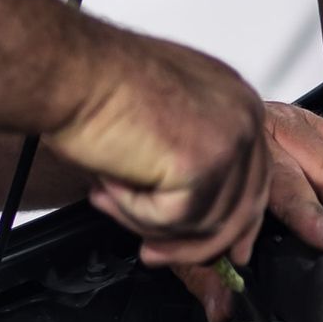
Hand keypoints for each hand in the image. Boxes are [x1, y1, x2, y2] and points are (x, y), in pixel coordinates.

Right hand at [46, 27, 268, 272]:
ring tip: (107, 191)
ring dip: (146, 219)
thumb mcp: (160, 120)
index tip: (223, 251)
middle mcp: (242, 117)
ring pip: (203, 223)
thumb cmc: (95, 81)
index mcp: (235, 100)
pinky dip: (132, 211)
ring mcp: (227, 141)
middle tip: (152, 252)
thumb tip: (195, 214)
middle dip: (191, 242)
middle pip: (239, 210)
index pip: (253, 180)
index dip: (233, 225)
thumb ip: (190, 159)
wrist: (69, 68)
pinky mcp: (202, 166)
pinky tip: (108, 182)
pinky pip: (173, 222)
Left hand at [175, 104, 322, 321]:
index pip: (279, 183)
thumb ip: (200, 265)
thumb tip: (221, 308)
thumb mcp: (177, 223)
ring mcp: (292, 122)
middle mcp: (269, 130)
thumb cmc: (175, 168)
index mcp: (238, 154)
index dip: (307, 214)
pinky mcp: (310, 120)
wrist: (159, 113)